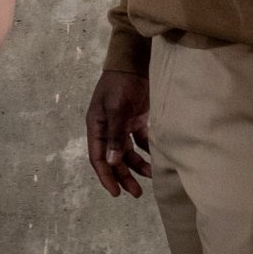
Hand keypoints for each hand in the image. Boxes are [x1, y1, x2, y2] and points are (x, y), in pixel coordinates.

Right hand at [85, 68, 152, 196]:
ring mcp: (122, 124)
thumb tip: (112, 162)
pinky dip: (146, 151)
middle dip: (124, 176)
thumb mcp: (117, 109)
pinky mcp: (136, 119)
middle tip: (137, 193)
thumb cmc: (121, 84)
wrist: (135, 60)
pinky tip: (156, 159)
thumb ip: (115, 136)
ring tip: (150, 176)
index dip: (106, 176)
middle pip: (114, 158)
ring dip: (137, 165)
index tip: (117, 193)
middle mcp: (107, 127)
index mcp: (96, 125)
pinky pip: (140, 141)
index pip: (98, 157)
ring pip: (128, 152)